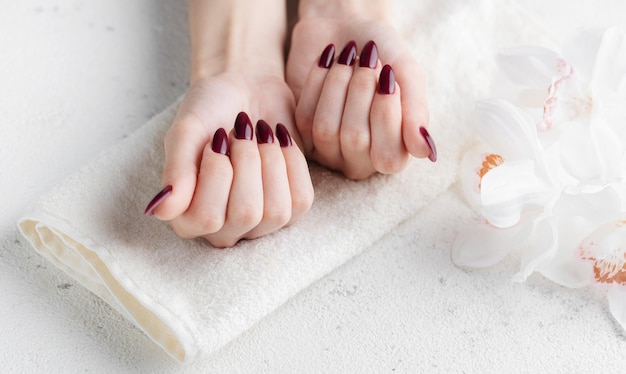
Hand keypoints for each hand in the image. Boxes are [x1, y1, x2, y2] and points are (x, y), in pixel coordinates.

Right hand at [146, 74, 313, 247]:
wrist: (246, 88)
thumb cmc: (210, 110)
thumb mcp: (187, 132)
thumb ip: (176, 170)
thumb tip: (161, 211)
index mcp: (187, 217)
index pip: (207, 217)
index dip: (217, 173)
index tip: (216, 139)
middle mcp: (223, 229)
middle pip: (246, 214)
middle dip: (248, 162)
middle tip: (240, 134)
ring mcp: (259, 224)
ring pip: (277, 212)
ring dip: (271, 162)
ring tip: (259, 136)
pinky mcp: (291, 208)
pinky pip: (301, 200)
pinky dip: (293, 163)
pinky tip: (279, 142)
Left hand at [286, 14, 435, 179]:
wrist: (345, 25)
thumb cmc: (384, 52)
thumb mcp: (407, 75)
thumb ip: (417, 112)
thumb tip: (426, 153)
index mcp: (394, 153)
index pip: (389, 157)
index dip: (386, 114)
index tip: (388, 75)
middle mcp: (360, 161)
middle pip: (355, 139)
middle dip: (361, 91)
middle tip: (369, 59)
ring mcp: (328, 151)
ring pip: (326, 129)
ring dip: (338, 84)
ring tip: (348, 56)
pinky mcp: (301, 133)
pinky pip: (305, 116)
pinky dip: (317, 81)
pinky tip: (327, 60)